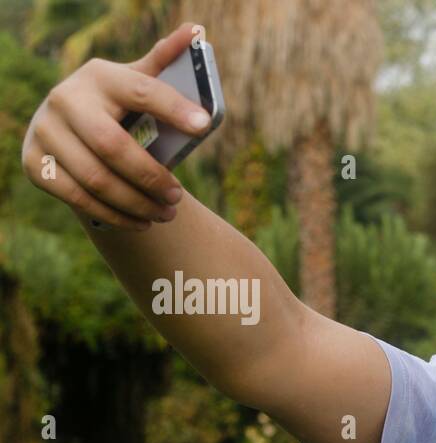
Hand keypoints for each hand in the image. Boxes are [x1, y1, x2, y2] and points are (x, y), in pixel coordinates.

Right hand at [21, 23, 210, 229]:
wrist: (69, 129)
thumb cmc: (117, 108)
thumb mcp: (137, 83)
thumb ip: (164, 63)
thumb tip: (196, 31)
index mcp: (99, 75)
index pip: (141, 90)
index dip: (173, 107)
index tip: (204, 125)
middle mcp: (65, 98)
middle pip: (114, 147)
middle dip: (151, 177)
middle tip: (178, 197)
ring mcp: (45, 131)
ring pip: (97, 179)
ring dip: (137, 203)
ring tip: (165, 214)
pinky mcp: (34, 162)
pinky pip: (78, 197)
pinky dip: (114, 215)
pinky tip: (140, 221)